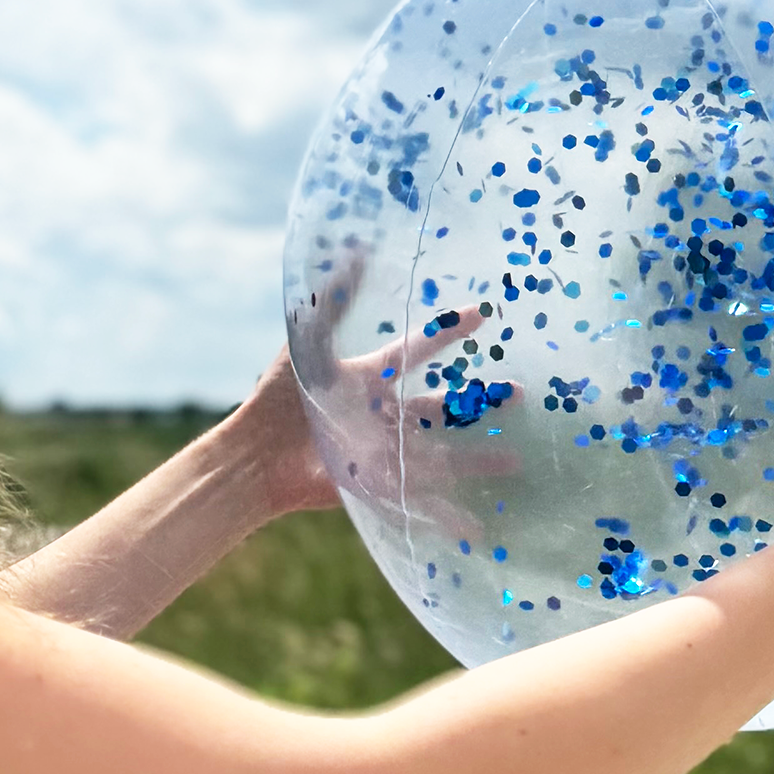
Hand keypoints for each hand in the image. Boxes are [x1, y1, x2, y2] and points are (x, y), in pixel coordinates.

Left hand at [242, 302, 519, 528]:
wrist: (255, 459)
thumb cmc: (277, 398)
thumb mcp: (307, 341)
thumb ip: (333, 298)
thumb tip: (355, 245)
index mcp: (370, 378)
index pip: (418, 348)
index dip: (449, 331)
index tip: (484, 313)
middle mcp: (385, 415)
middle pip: (442, 407)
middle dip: (480, 401)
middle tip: (518, 393)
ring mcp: (385, 453)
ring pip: (442, 455)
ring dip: (479, 461)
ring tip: (515, 461)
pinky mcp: (379, 487)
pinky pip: (419, 501)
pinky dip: (448, 517)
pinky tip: (478, 528)